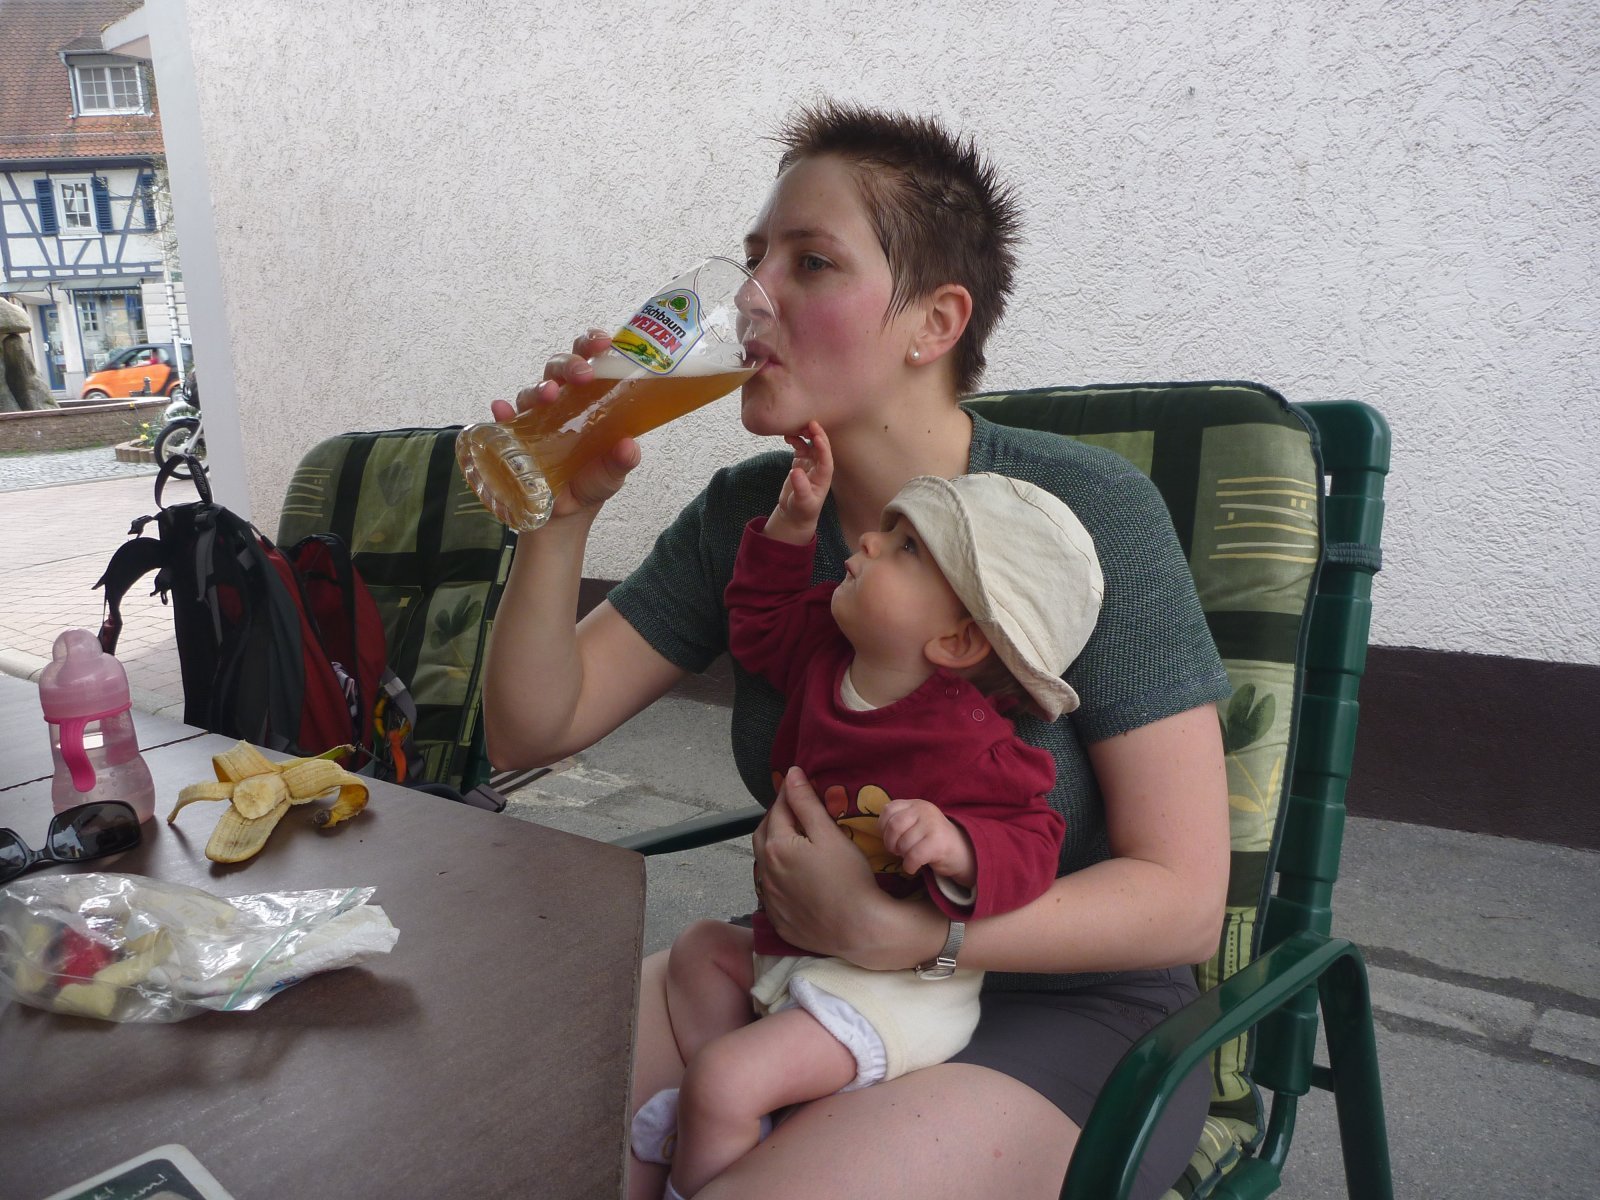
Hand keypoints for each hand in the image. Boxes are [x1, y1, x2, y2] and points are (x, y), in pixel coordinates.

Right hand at [489, 329, 639, 517]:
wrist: (565, 516)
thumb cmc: (591, 482)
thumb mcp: (612, 474)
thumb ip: (621, 461)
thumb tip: (629, 447)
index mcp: (589, 400)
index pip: (589, 361)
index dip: (593, 345)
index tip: (605, 342)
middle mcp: (561, 404)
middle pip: (558, 369)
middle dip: (569, 364)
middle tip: (583, 374)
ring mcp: (536, 419)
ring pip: (532, 392)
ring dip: (539, 388)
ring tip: (549, 395)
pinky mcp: (514, 439)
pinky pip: (504, 421)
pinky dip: (502, 413)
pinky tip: (502, 410)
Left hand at [752, 767, 879, 958]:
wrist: (859, 929)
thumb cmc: (849, 877)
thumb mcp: (829, 834)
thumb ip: (806, 803)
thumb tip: (791, 774)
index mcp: (776, 848)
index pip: (777, 811)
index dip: (787, 796)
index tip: (796, 786)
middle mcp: (765, 874)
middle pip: (763, 836)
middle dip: (775, 819)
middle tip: (792, 811)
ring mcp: (770, 900)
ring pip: (764, 865)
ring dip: (773, 850)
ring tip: (793, 842)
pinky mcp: (779, 921)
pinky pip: (771, 893)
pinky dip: (778, 879)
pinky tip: (794, 878)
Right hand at [764, 422, 832, 543]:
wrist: (795, 515)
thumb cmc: (801, 511)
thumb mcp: (801, 502)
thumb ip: (800, 487)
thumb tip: (796, 471)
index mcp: (823, 477)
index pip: (826, 458)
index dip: (823, 446)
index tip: (817, 435)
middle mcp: (819, 468)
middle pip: (821, 447)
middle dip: (817, 434)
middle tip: (809, 422)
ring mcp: (810, 464)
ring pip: (810, 445)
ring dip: (805, 435)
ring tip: (795, 427)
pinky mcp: (800, 463)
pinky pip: (800, 448)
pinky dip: (795, 440)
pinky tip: (788, 436)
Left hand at [879, 798, 975, 886]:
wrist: (962, 851)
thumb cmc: (932, 839)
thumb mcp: (916, 822)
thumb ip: (900, 820)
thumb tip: (880, 831)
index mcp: (916, 804)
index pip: (889, 809)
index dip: (883, 826)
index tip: (890, 837)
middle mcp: (924, 810)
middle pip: (894, 826)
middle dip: (890, 843)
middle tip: (896, 851)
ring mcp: (932, 825)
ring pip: (904, 844)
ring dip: (903, 856)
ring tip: (910, 856)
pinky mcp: (938, 842)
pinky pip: (913, 856)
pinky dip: (909, 866)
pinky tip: (913, 867)